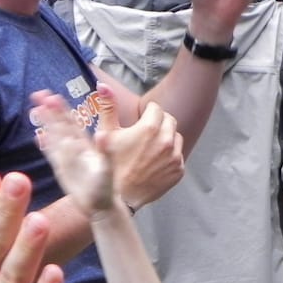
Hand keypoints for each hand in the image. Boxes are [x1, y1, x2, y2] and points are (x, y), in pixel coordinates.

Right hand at [30, 89, 115, 216]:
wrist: (101, 205)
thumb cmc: (107, 187)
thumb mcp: (107, 169)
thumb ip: (105, 152)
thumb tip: (102, 135)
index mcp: (86, 145)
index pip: (71, 122)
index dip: (61, 109)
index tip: (51, 95)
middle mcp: (76, 148)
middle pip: (60, 125)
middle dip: (50, 110)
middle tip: (38, 94)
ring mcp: (67, 158)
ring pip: (54, 136)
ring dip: (46, 123)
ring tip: (35, 109)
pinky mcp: (62, 169)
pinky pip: (52, 154)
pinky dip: (45, 146)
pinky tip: (38, 138)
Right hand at [93, 85, 183, 208]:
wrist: (120, 197)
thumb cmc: (110, 165)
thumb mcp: (105, 134)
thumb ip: (108, 107)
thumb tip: (104, 86)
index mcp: (149, 128)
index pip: (156, 108)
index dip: (146, 112)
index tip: (140, 119)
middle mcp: (166, 141)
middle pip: (169, 120)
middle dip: (158, 122)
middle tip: (145, 131)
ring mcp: (175, 157)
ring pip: (176, 137)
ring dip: (166, 137)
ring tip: (150, 146)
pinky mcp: (178, 171)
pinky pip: (178, 155)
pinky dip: (170, 155)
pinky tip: (154, 160)